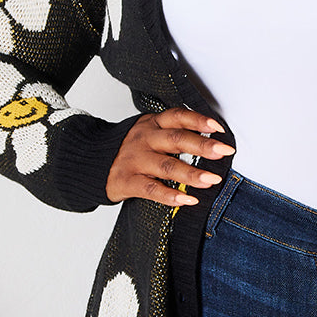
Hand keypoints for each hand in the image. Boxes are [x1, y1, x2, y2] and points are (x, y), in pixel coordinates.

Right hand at [105, 108, 233, 204]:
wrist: (92, 162)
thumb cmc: (130, 149)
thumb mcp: (149, 133)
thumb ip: (174, 133)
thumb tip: (213, 141)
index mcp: (152, 124)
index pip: (178, 117)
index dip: (199, 120)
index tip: (219, 128)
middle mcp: (144, 139)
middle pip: (176, 140)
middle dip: (203, 145)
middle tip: (224, 151)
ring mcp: (135, 160)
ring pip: (167, 166)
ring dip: (192, 173)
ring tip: (212, 180)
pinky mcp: (127, 181)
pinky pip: (151, 189)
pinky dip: (171, 196)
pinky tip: (189, 199)